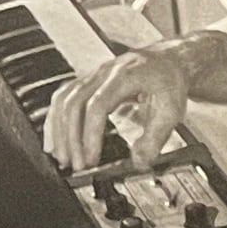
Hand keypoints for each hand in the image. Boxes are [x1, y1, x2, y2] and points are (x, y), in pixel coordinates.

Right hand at [50, 40, 198, 172]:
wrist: (168, 61)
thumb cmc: (169, 82)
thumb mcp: (172, 111)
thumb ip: (155, 138)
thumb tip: (139, 163)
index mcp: (125, 76)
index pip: (97, 105)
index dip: (91, 135)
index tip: (92, 159)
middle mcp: (103, 73)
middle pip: (74, 103)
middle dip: (71, 138)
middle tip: (77, 165)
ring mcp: (92, 76)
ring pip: (63, 100)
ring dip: (59, 131)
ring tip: (63, 158)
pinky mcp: (86, 82)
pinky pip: (62, 99)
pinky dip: (55, 121)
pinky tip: (54, 141)